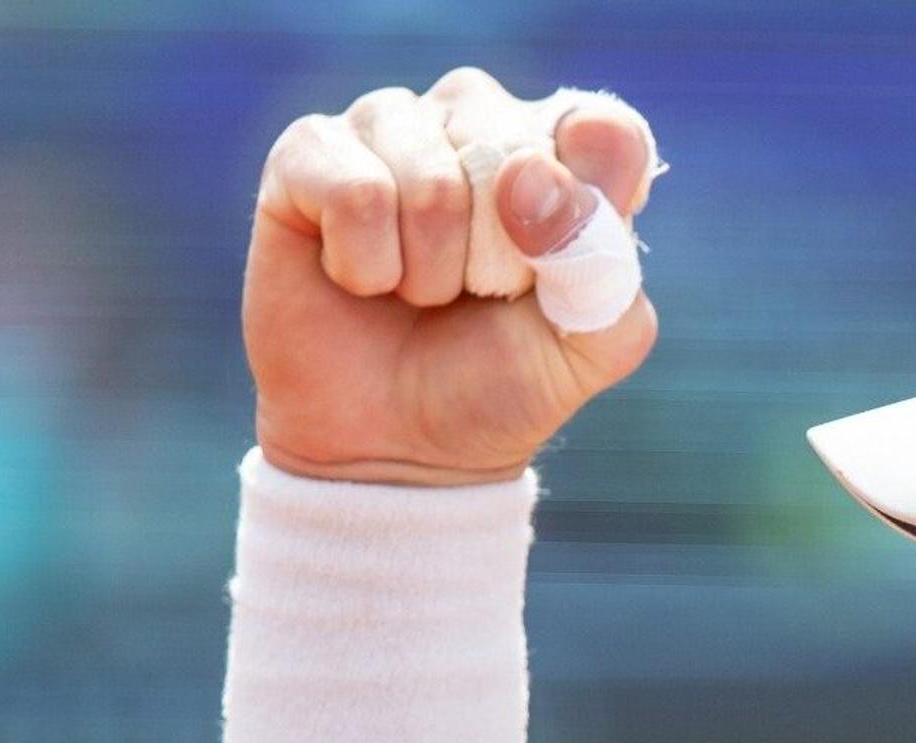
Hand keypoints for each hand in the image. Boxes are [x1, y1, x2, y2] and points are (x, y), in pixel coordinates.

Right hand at [246, 69, 659, 485]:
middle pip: (510, 150)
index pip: (605, 132)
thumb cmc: (497, 385)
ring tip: (417, 291)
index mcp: (561, 154)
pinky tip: (360, 279)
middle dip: (497, 257)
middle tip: (475, 294)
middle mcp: (476, 120)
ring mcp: (391, 126)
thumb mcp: (587, 348)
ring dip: (429, 269)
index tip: (556, 274)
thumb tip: (531, 178)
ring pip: (431, 178)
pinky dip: (366, 265)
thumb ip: (604, 265)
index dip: (587, 204)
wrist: (394, 450)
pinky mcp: (310, 151)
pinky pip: (354, 191)